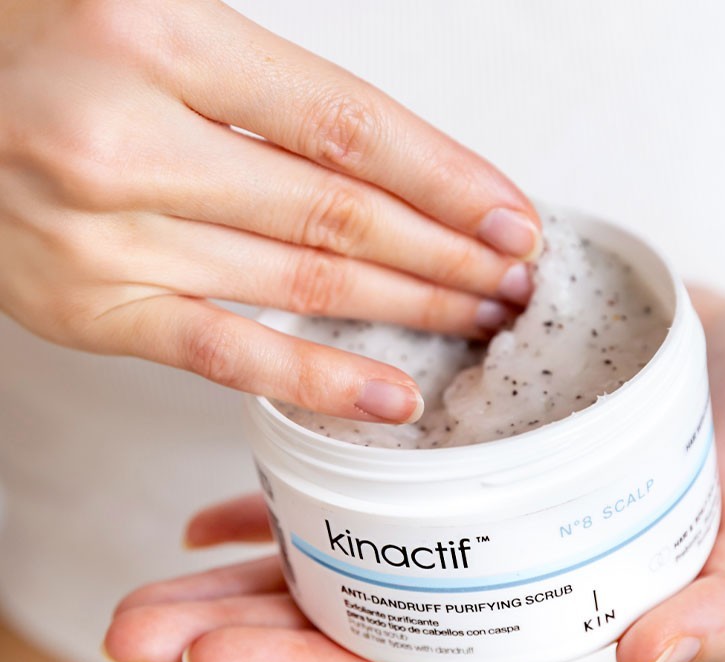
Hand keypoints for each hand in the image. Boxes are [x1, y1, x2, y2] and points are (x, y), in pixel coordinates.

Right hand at [0, 0, 539, 422]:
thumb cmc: (42, 53)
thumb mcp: (155, 24)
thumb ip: (264, 89)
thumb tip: (388, 163)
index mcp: (158, 34)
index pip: (348, 125)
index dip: (445, 177)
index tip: (509, 216)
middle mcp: (128, 137)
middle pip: (338, 211)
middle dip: (444, 252)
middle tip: (511, 278)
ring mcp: (105, 236)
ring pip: (299, 281)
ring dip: (407, 307)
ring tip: (477, 319)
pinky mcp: (90, 311)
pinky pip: (225, 354)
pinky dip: (318, 378)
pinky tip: (393, 394)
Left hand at [103, 289, 724, 661]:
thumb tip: (647, 658)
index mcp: (535, 598)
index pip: (411, 658)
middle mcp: (479, 561)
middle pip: (343, 614)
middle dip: (235, 629)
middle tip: (135, 628)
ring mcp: (454, 506)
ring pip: (327, 554)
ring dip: (235, 570)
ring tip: (150, 579)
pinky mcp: (444, 443)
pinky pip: (346, 480)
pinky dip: (276, 499)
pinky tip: (216, 512)